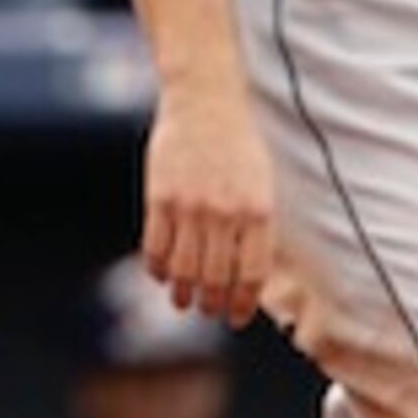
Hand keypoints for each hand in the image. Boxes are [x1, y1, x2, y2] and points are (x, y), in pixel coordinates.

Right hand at [142, 79, 278, 322]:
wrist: (205, 99)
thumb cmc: (239, 142)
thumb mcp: (262, 182)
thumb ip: (256, 225)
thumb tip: (247, 274)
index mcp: (258, 211)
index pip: (250, 275)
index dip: (242, 303)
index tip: (235, 318)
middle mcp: (225, 213)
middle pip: (215, 279)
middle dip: (211, 304)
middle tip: (208, 311)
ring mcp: (190, 207)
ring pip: (184, 269)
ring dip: (183, 293)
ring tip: (183, 301)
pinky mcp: (160, 198)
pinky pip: (155, 247)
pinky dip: (157, 268)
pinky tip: (160, 274)